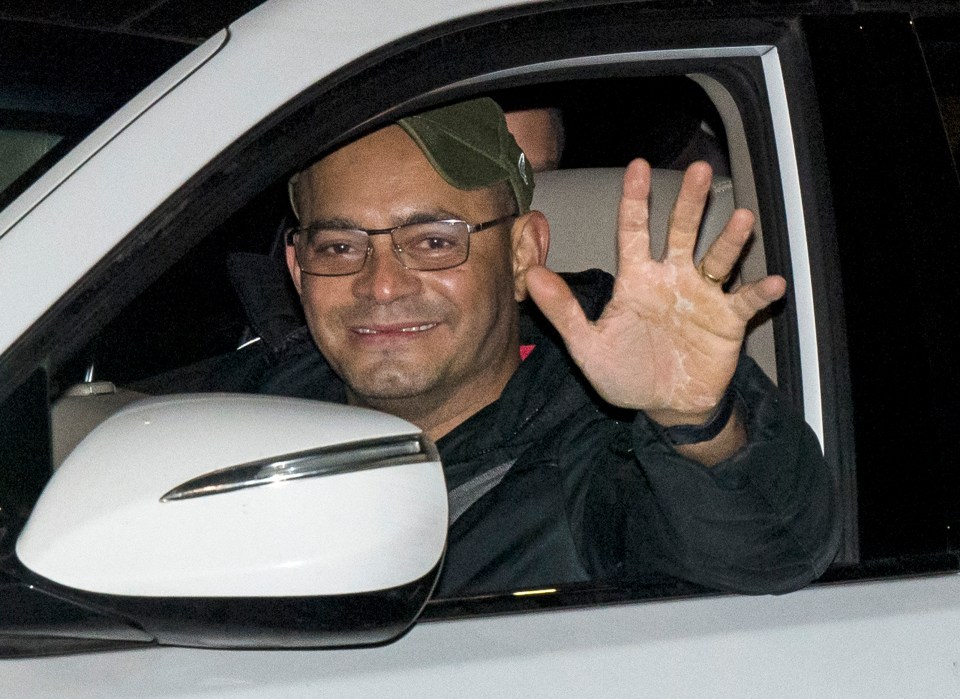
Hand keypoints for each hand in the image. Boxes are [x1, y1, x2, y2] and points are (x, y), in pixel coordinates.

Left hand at [525, 159, 785, 425]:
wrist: (665, 406)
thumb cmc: (626, 373)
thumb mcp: (588, 346)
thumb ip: (563, 311)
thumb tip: (530, 275)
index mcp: (638, 279)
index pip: (634, 231)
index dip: (635, 199)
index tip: (638, 166)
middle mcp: (672, 278)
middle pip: (682, 232)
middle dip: (690, 202)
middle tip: (700, 170)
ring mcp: (702, 296)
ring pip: (718, 258)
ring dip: (730, 240)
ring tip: (743, 218)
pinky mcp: (728, 320)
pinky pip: (746, 301)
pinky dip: (760, 292)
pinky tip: (774, 282)